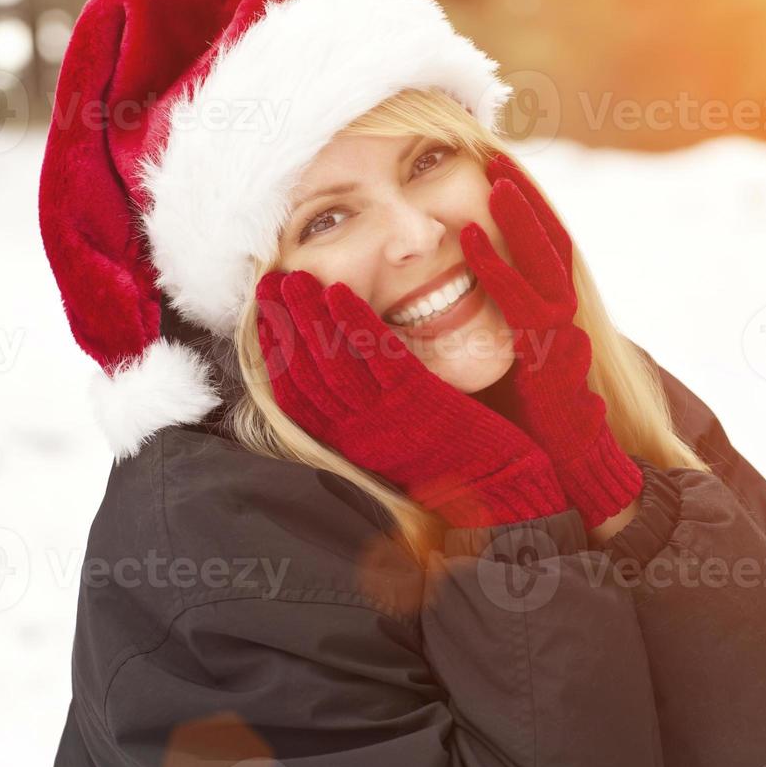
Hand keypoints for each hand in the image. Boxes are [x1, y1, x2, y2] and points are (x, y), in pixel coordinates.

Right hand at [254, 269, 568, 528]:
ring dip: (308, 316)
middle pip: (305, 373)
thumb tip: (344, 373)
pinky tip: (338, 292)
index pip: (294, 395)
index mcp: (349, 442)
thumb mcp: (395, 441)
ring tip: (295, 278)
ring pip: (333, 361)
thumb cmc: (453, 461)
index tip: (265, 315)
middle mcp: (359, 432)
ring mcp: (386, 416)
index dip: (274, 352)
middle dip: (283, 324)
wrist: (500, 488)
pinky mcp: (418, 400)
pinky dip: (354, 322)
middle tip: (267, 284)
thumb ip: (366, 414)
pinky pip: (378, 356)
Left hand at [459, 153, 642, 528]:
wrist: (566, 481)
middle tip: (499, 154)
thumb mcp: (516, 369)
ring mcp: (565, 339)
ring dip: (520, 217)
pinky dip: (496, 269)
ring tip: (492, 177)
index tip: (500, 170)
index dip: (528, 210)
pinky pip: (523, 305)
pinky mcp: (551, 362)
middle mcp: (567, 321)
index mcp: (557, 320)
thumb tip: (461, 307)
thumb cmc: (533, 430)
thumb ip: (502, 333)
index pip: (546, 249)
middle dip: (528, 198)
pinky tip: (469, 240)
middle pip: (554, 242)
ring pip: (548, 264)